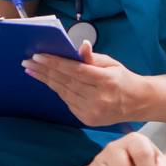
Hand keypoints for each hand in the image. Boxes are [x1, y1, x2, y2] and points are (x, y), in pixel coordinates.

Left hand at [22, 40, 151, 127]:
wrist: (137, 103)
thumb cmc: (122, 78)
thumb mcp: (111, 63)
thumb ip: (92, 57)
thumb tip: (80, 46)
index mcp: (107, 81)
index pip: (76, 70)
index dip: (55, 63)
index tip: (38, 56)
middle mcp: (99, 98)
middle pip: (66, 82)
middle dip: (44, 71)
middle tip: (28, 62)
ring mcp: (92, 111)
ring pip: (63, 93)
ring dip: (46, 80)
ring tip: (32, 70)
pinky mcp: (87, 119)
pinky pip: (67, 102)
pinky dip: (57, 90)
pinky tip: (48, 81)